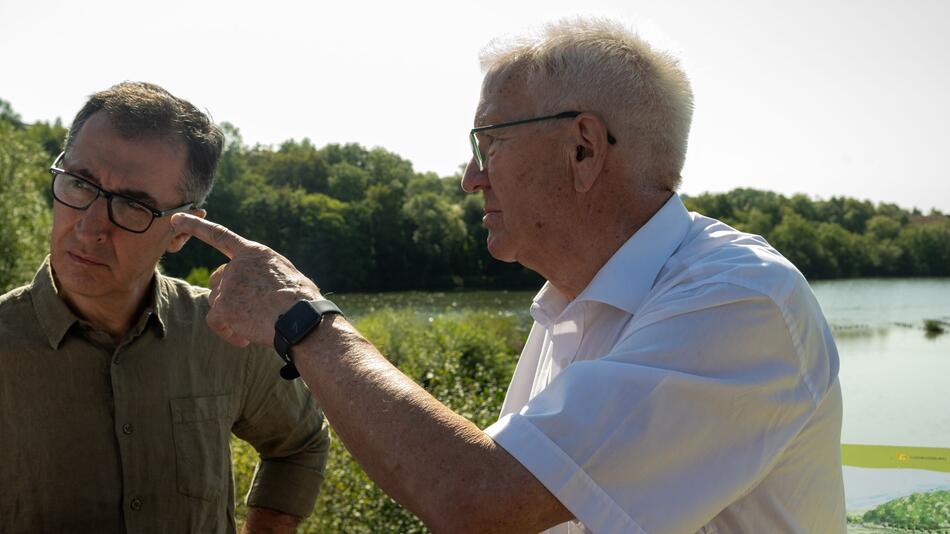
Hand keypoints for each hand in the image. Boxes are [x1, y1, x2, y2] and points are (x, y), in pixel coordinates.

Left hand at [170, 213, 321, 347]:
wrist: (301, 318)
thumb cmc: (304, 301)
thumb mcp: (289, 276)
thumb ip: (267, 275)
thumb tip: (266, 288)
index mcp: (255, 254)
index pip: (220, 235)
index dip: (196, 226)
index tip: (176, 219)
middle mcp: (237, 265)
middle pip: (218, 280)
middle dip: (229, 296)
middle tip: (249, 311)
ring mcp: (228, 285)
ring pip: (217, 302)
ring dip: (232, 316)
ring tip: (256, 326)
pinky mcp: (223, 306)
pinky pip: (216, 322)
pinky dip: (229, 333)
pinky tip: (245, 339)